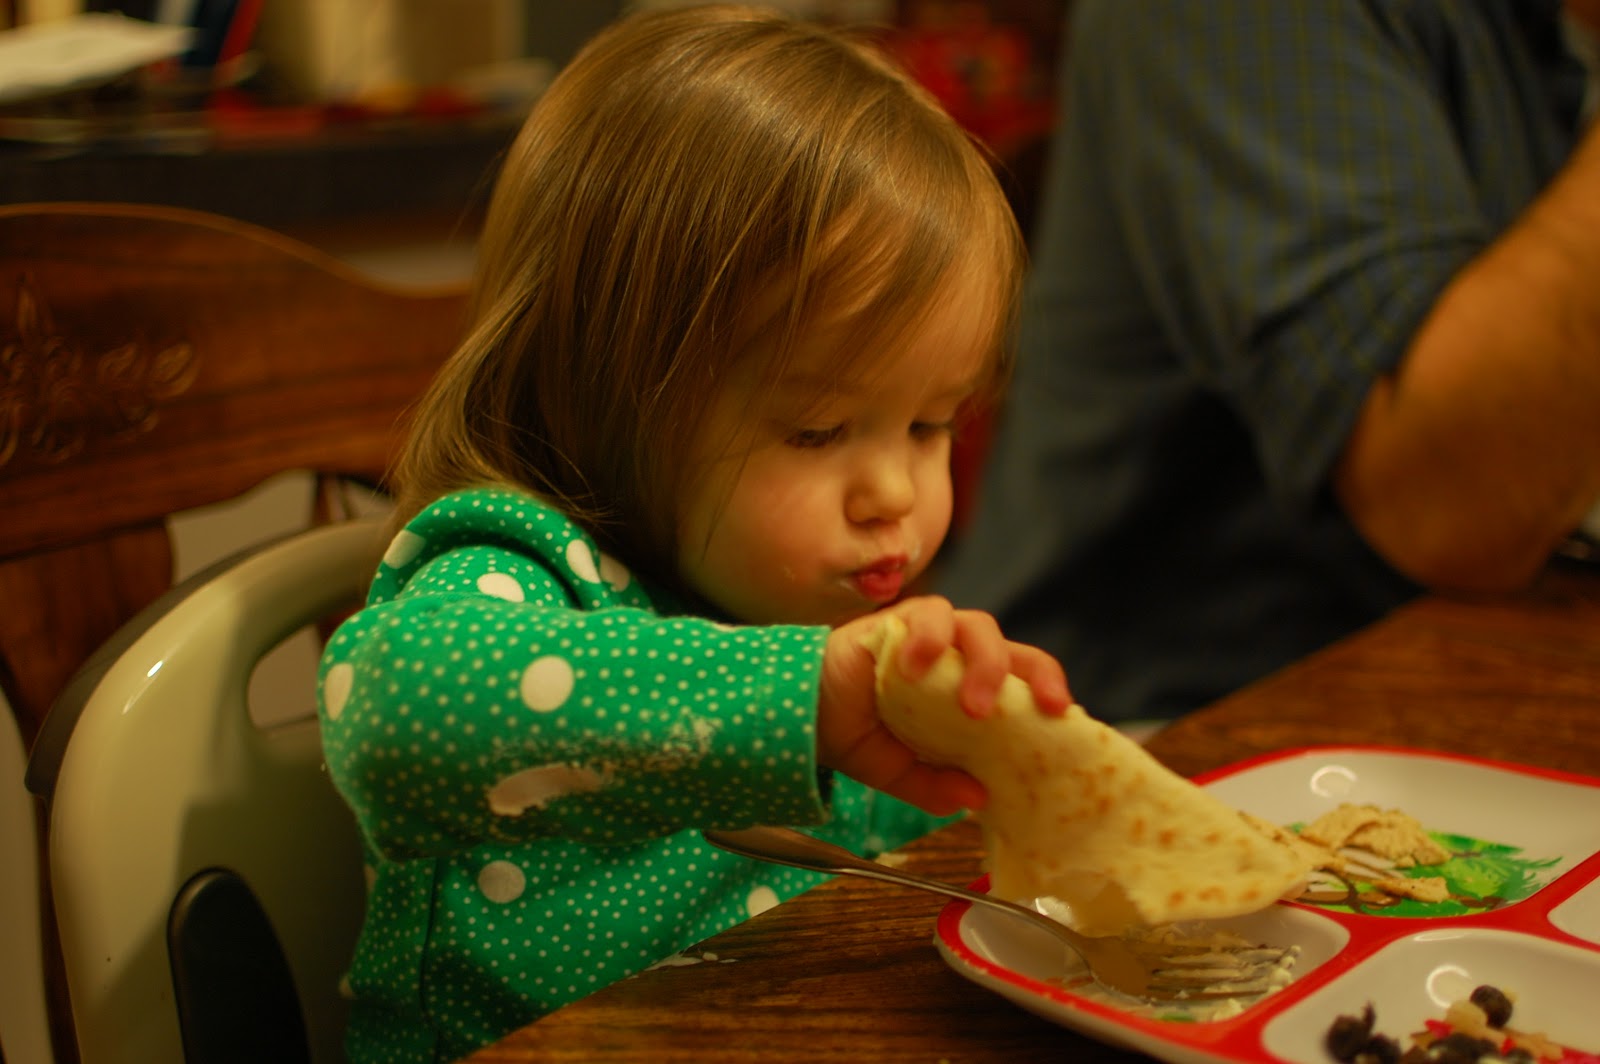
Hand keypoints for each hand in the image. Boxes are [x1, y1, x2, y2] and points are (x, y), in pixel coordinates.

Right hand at [816, 596, 1070, 815]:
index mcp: (969, 687)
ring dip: (983, 663)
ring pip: (976, 625)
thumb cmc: (856, 735)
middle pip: (1012, 647)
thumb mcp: (900, 774)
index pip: (1024, 678)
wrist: (799, 715)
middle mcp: (955, 656)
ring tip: (971, 707)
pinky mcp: (898, 620)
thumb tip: (976, 799)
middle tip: (1033, 712)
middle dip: (1032, 676)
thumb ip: (935, 786)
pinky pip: (928, 614)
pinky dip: (931, 636)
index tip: (1065, 718)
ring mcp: (928, 634)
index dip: (1049, 691)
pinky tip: (919, 667)